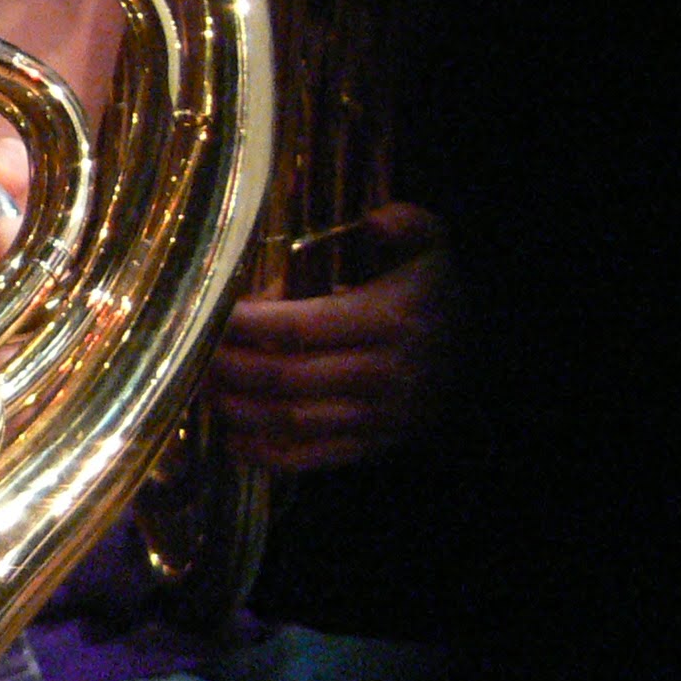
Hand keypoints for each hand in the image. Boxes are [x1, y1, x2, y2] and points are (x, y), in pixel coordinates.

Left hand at [208, 200, 446, 472]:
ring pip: (292, 421)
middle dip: (229, 367)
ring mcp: (379, 417)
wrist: (488, 354)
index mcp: (390, 321)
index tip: (211, 314)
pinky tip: (231, 437)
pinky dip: (266, 454)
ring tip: (201, 388)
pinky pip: (312, 459)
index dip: (248, 324)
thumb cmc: (438, 291)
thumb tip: (374, 222)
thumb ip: (406, 225)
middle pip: (286, 377)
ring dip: (237, 408)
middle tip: (192, 353)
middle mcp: (384, 374)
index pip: (301, 327)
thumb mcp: (434, 245)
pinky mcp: (374, 445)